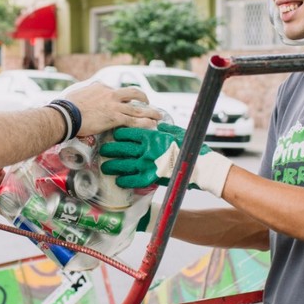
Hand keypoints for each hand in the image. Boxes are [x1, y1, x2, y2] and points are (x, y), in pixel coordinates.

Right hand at [63, 82, 160, 136]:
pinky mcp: (115, 117)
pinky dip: (144, 123)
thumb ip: (84, 95)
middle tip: (147, 103)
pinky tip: (152, 125)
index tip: (124, 101)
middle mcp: (110, 93)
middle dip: (142, 97)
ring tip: (158, 115)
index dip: (121, 96)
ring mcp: (114, 105)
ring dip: (150, 112)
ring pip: (137, 108)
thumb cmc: (66, 107)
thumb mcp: (77, 94)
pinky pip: (134, 120)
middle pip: (132, 93)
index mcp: (100, 86)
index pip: (115, 90)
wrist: (66, 114)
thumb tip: (81, 98)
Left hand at [100, 123, 231, 196]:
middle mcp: (146, 149)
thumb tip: (158, 123)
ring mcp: (147, 164)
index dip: (119, 134)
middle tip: (104, 150)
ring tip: (105, 167)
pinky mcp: (151, 178)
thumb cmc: (189, 147)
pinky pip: (133, 180)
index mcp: (151, 136)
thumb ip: (164, 128)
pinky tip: (119, 181)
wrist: (199, 165)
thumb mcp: (177, 132)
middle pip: (122, 148)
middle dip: (110, 149)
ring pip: (124, 164)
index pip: (128, 132)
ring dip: (112, 166)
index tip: (114, 135)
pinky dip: (124, 180)